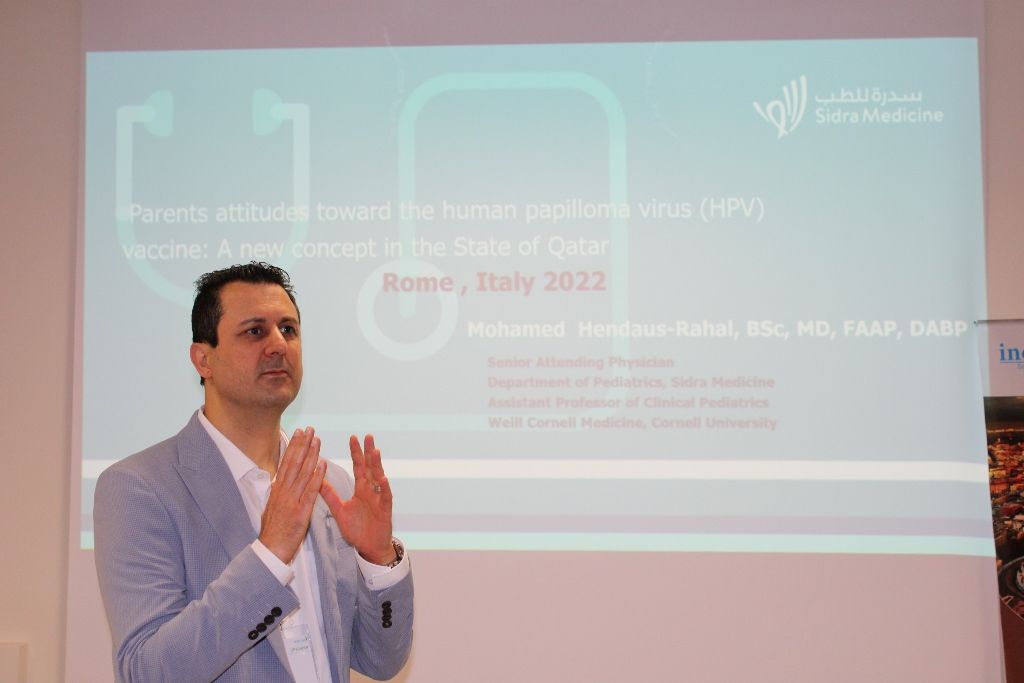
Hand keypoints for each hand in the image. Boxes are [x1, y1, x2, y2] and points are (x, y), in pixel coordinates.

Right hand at [258, 427, 325, 563]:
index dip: (293, 447)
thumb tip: (279, 480)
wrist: (270, 551)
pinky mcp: (300, 511)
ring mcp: (292, 500)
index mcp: (277, 490)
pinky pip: (310, 491)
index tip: (299, 433)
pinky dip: (317, 477)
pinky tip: (322, 465)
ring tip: (317, 440)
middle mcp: (283, 491)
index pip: (286, 463)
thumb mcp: (272, 507)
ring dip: (311, 455)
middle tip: (309, 428)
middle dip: (302, 444)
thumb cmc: (273, 532)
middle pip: (293, 463)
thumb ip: (278, 493)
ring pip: (302, 473)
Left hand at [320, 434, 395, 565]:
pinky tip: (383, 478)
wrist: (369, 548)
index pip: (358, 467)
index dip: (356, 453)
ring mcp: (379, 499)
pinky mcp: (385, 510)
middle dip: (369, 452)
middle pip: (370, 468)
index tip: (353, 438)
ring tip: (375, 452)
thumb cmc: (357, 529)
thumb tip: (317, 480)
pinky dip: (384, 487)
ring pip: (379, 479)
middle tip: (368, 436)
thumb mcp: (340, 511)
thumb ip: (330, 496)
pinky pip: (385, 497)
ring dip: (377, 465)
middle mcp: (371, 491)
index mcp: (361, 489)